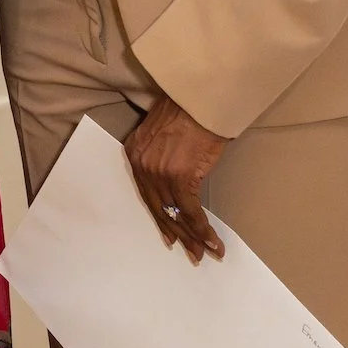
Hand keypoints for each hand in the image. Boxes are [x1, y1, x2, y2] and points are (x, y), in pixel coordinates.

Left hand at [125, 92, 228, 261]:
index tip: (170, 234)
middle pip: (159, 209)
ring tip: (204, 253)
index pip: (147, 194)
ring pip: (176, 214)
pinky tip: (212, 242)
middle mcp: (142, 166)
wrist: (200, 95)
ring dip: (193, 237)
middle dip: (176, 233)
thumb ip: (164, 152)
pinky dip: (203, 229)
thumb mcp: (164, 129)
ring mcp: (160, 173)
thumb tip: (178, 171)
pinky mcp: (180, 177)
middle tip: (190, 252)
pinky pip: (190, 211)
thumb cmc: (189, 106)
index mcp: (135, 153)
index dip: (161, 217)